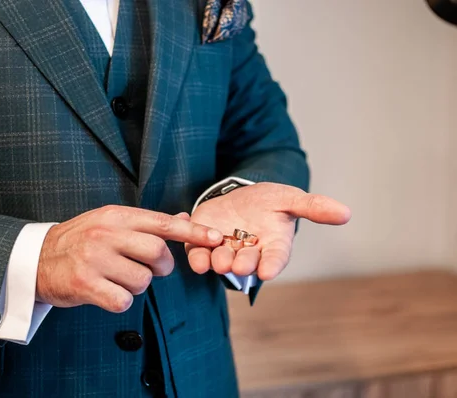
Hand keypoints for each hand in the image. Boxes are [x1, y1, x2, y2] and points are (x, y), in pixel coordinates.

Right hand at [36, 205, 223, 312]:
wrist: (36, 258)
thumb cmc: (79, 240)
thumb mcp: (108, 222)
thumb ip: (144, 223)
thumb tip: (183, 219)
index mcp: (115, 216)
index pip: (162, 223)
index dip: (192, 232)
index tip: (217, 238)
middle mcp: (106, 234)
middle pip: (157, 253)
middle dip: (162, 267)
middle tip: (150, 270)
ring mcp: (94, 259)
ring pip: (142, 280)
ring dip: (137, 285)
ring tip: (118, 279)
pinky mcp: (85, 285)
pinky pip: (123, 300)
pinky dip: (120, 301)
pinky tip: (106, 292)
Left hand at [186, 182, 350, 279]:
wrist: (241, 196)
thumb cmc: (270, 202)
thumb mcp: (290, 199)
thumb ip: (313, 207)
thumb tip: (346, 213)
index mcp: (273, 246)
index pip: (275, 259)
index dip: (271, 266)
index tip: (267, 272)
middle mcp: (249, 253)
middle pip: (246, 263)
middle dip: (242, 265)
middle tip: (238, 265)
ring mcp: (225, 250)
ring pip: (220, 261)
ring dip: (216, 262)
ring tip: (215, 261)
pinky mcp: (203, 243)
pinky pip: (197, 253)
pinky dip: (194, 255)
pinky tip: (194, 254)